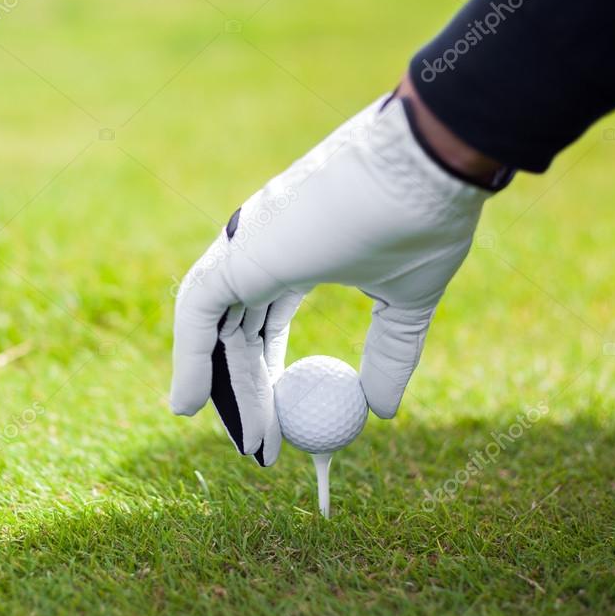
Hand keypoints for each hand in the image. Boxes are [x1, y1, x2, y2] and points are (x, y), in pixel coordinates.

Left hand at [169, 93, 492, 465]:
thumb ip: (388, 354)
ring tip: (247, 444)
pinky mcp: (238, 251)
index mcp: (297, 255)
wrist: (427, 169)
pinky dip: (188, 357)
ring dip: (225, 388)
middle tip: (260, 446)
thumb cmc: (421, 222)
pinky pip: (196, 311)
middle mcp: (262, 250)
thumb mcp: (406, 304)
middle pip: (237, 332)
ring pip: (215, 328)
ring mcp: (246, 248)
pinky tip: (187, 404)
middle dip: (247, 391)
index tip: (282, 423)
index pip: (267, 322)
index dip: (271, 374)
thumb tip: (380, 410)